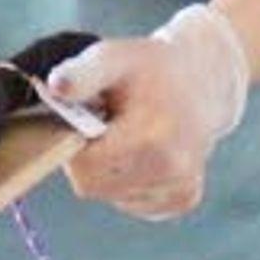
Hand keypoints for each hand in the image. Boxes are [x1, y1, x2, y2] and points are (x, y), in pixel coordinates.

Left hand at [45, 3, 248, 221]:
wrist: (203, 81)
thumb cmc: (150, 68)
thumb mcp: (115, 57)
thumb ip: (83, 73)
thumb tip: (55, 87)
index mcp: (152, 136)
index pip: (84, 166)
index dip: (73, 143)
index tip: (85, 120)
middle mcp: (172, 169)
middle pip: (92, 186)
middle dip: (88, 158)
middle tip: (104, 126)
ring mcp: (180, 188)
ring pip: (111, 196)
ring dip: (107, 170)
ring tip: (126, 135)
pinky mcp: (184, 199)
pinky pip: (132, 203)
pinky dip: (127, 181)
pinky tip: (142, 152)